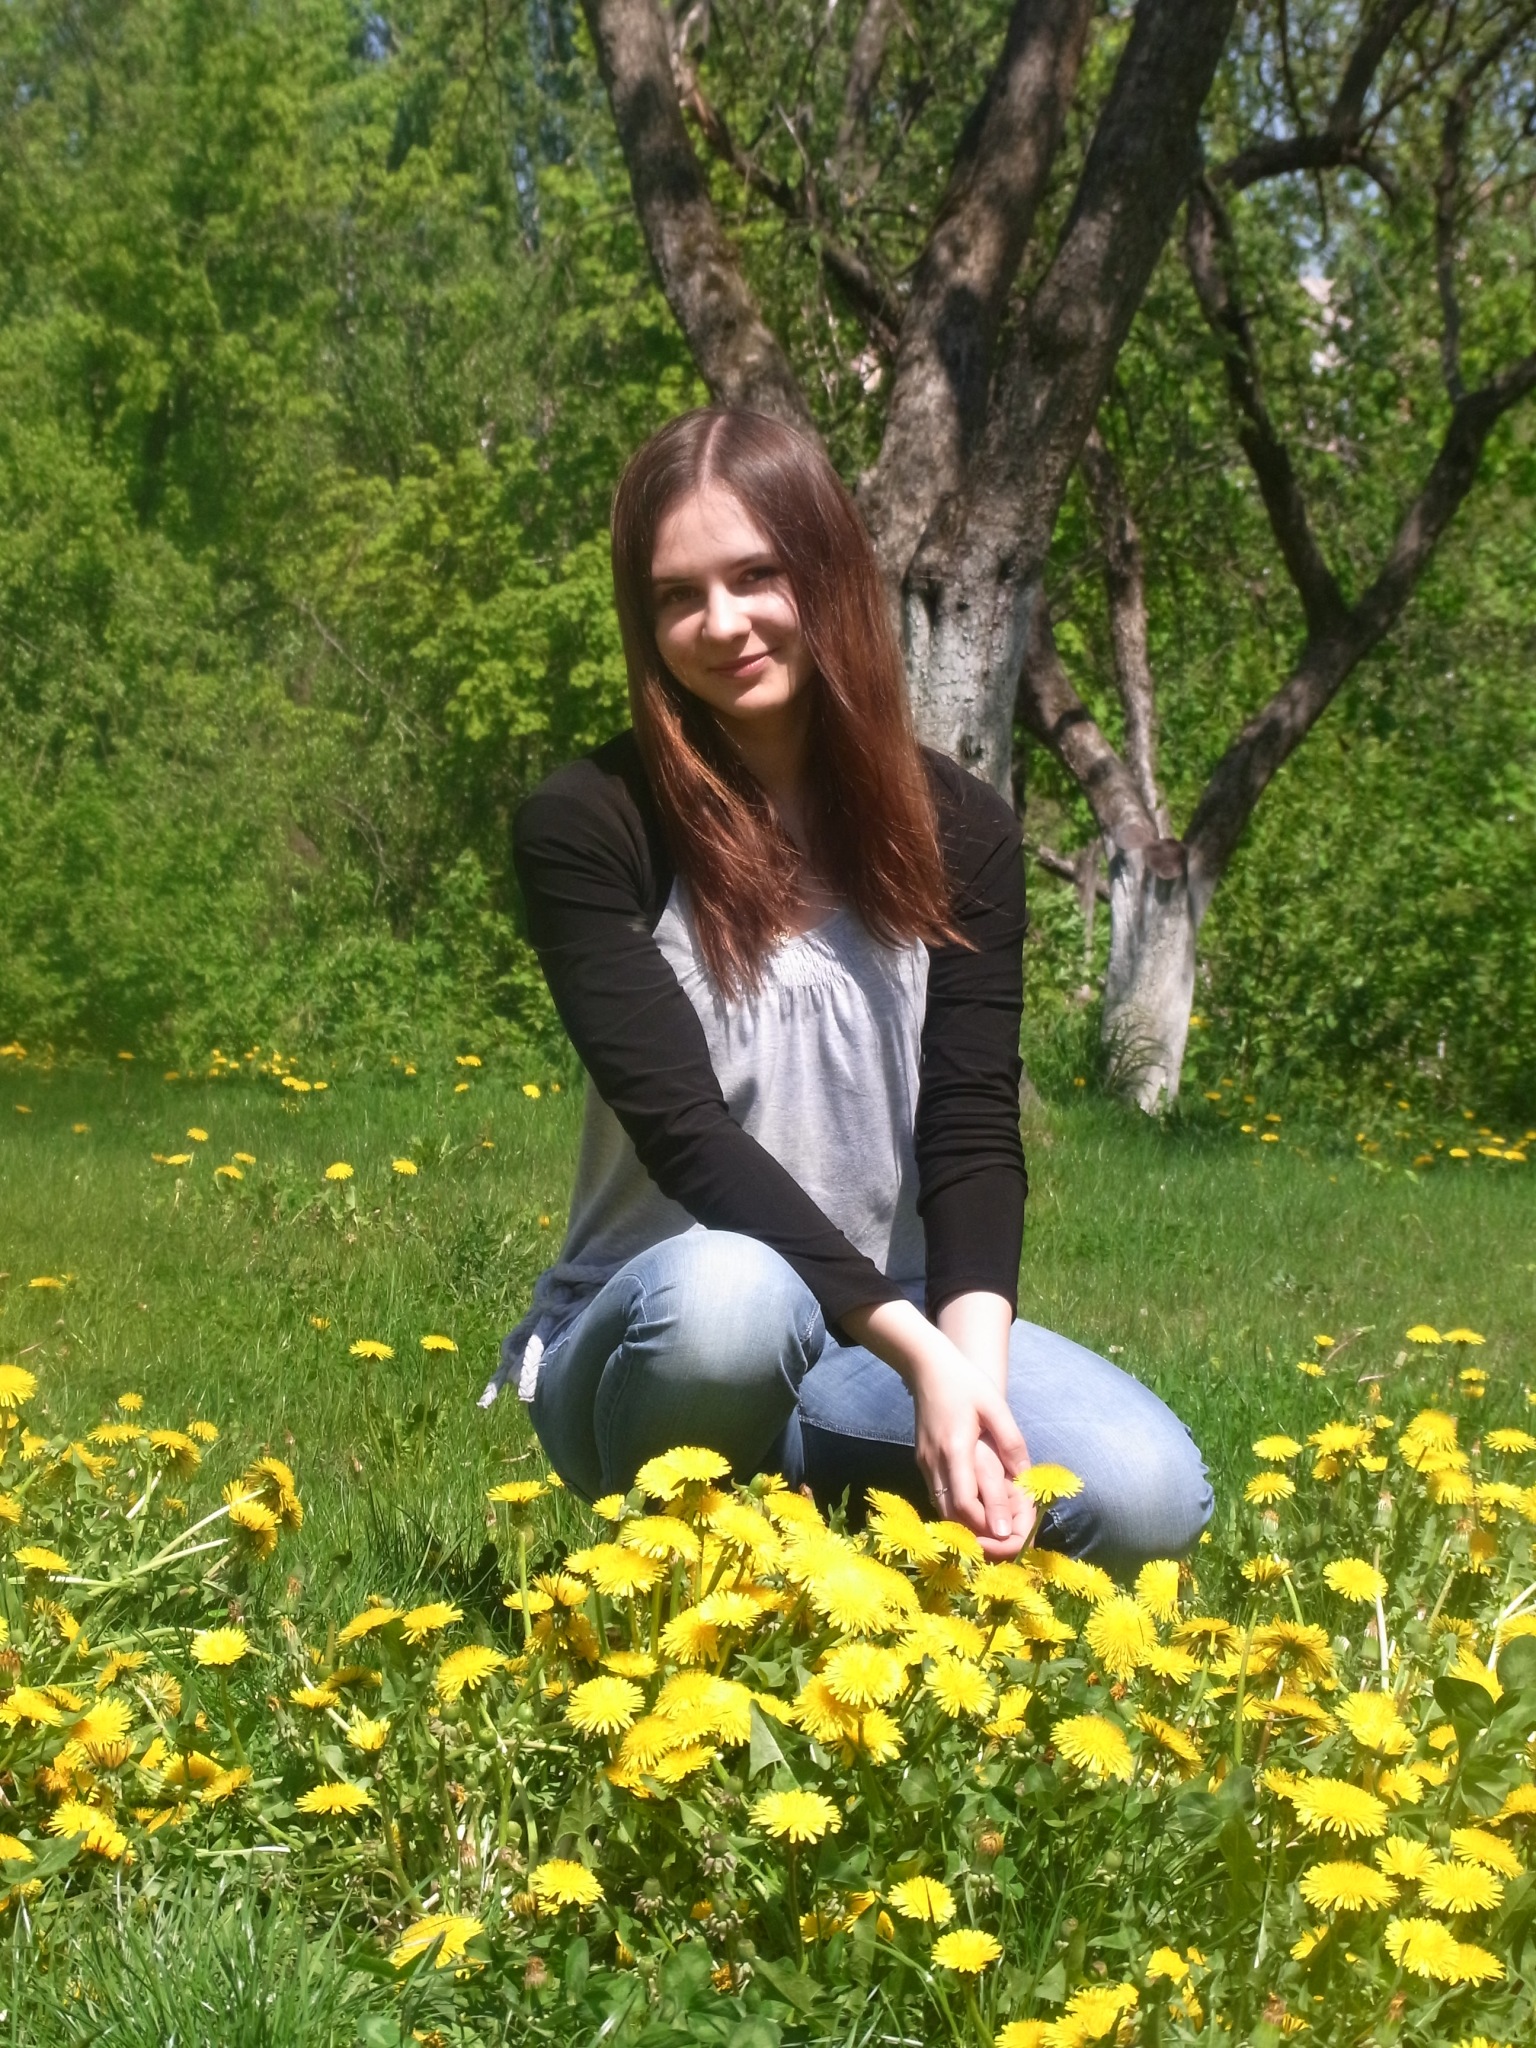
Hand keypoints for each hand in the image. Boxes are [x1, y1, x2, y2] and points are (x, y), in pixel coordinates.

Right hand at [908, 1347, 1031, 1560]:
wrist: (925, 1366)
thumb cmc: (964, 1382)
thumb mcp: (995, 1405)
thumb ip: (1011, 1441)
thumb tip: (1027, 1476)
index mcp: (955, 1447)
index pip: (966, 1499)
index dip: (987, 1522)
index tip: (1010, 1536)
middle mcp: (935, 1461)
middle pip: (952, 1514)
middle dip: (978, 1535)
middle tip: (1007, 1547)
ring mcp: (924, 1463)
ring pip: (942, 1510)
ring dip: (966, 1527)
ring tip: (994, 1539)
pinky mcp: (922, 1462)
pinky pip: (937, 1497)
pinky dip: (955, 1513)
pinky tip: (974, 1518)